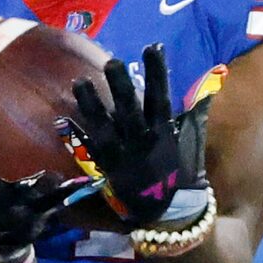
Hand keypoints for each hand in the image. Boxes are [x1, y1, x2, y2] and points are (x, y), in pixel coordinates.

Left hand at [58, 43, 212, 232]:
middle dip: (121, 84)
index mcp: (165, 133)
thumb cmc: (180, 177)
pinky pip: (89, 150)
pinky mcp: (107, 170)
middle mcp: (143, 142)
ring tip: (79, 82)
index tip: (152, 47)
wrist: (168, 215)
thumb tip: (200, 91)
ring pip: (105, 126)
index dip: (157, 71)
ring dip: (92, 104)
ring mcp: (124, 156)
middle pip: (130, 108)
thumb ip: (190, 118)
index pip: (161, 97)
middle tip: (112, 62)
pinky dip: (75, 135)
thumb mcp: (188, 145)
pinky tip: (62, 119)